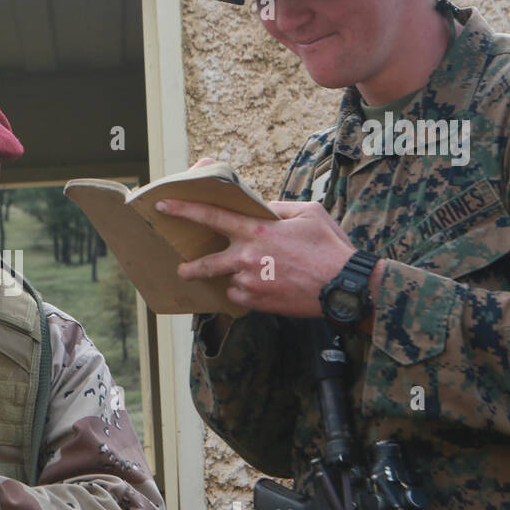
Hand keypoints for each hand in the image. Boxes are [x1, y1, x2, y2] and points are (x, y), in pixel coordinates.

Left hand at [155, 197, 363, 317]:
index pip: (212, 216)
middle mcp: (248, 258)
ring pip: (227, 281)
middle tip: (181, 269)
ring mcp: (250, 283)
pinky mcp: (257, 302)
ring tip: (250, 277)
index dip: (185, 210)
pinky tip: (265, 287)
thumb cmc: (330, 247)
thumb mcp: (308, 214)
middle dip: (190, 268)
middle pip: (205, 263)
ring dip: (233, 278)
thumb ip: (278, 209)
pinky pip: (240, 296)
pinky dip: (246, 291)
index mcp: (258, 231)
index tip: (164, 206)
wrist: (344, 286)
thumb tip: (262, 210)